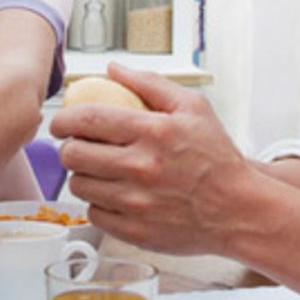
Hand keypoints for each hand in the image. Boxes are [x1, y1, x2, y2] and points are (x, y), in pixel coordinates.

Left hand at [50, 63, 253, 255]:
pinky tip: (113, 195)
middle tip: (79, 146)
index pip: (87, 119)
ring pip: (79, 185)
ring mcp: (136, 203)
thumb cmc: (217, 159)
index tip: (61, 123)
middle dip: (69, 147)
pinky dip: (98, 204)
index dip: (64, 120)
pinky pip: (94, 214)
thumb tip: (113, 69)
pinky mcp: (135, 231)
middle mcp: (141, 168)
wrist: (239, 211)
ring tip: (98, 171)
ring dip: (82, 175)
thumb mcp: (194, 108)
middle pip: (74, 154)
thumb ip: (150, 84)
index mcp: (153, 132)